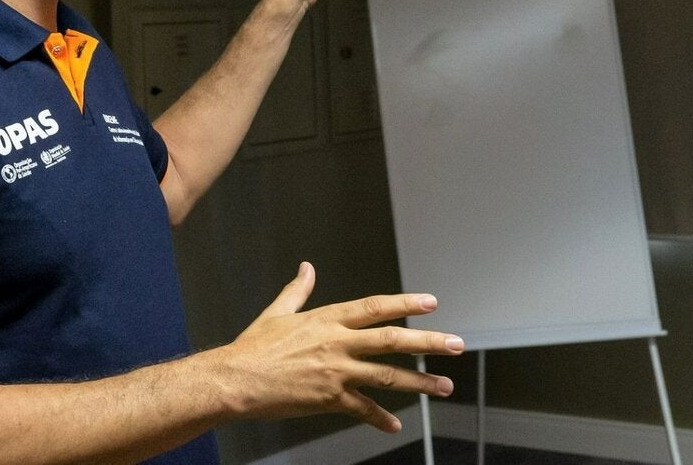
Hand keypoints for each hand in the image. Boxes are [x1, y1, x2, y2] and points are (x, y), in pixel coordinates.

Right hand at [221, 262, 461, 430]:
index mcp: (327, 320)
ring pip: (388, 376)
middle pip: (392, 340)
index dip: (406, 304)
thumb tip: (307, 269)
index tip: (430, 303)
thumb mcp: (276, 312)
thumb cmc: (253, 347)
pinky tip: (394, 424)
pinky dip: (380, 418)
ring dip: (420, 382)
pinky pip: (363, 409)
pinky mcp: (330, 399)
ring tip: (444, 385)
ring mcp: (336, 372)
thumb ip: (298, 291)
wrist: (237, 379)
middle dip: (428, 342)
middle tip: (456, 344)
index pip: (375, 308)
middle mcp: (337, 344)